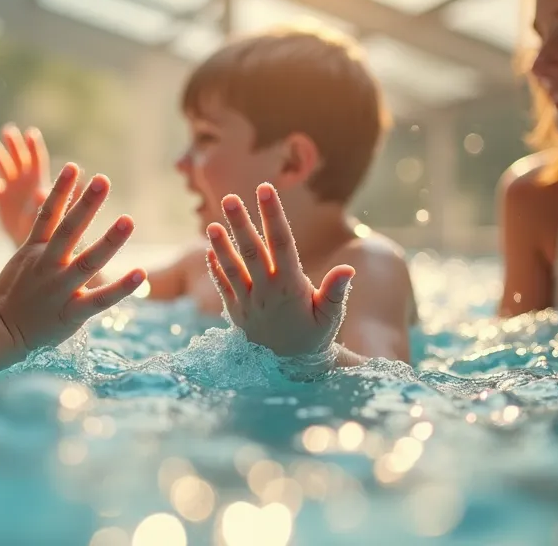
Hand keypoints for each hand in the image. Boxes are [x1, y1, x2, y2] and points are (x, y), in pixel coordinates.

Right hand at [0, 124, 55, 243]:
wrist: (31, 242)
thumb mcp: (45, 216)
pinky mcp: (0, 196)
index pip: (36, 160)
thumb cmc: (46, 228)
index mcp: (40, 181)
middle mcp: (25, 179)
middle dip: (14, 145)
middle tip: (8, 131)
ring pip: (3, 166)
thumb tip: (41, 193)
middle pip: (19, 157)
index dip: (33, 147)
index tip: (30, 133)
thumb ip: (42, 203)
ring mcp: (11, 186)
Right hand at [0, 162, 145, 350]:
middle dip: (85, 204)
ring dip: (109, 240)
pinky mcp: (71, 312)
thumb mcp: (23, 258)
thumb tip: (49, 205)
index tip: (74, 167)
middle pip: (67, 230)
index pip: (47, 214)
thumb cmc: (15, 293)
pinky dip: (121, 287)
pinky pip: (99, 299)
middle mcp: (47, 265)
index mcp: (34, 250)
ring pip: (86, 261)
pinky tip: (140, 273)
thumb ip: (41, 234)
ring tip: (128, 219)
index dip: (61, 190)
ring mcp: (59, 289)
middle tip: (103, 180)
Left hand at [206, 183, 354, 357]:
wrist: (290, 368)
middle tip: (230, 197)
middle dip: (241, 223)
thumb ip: (336, 292)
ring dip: (221, 246)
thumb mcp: (330, 317)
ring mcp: (247, 302)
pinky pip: (222, 288)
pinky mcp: (235, 312)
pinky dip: (215, 269)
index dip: (273, 215)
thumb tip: (347, 270)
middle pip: (251, 252)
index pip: (281, 244)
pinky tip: (210, 250)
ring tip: (212, 224)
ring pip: (231, 269)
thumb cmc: (314, 335)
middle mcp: (266, 292)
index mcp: (291, 287)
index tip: (265, 190)